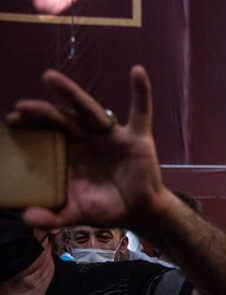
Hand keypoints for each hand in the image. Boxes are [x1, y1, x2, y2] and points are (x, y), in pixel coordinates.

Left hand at [7, 66, 173, 233]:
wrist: (139, 212)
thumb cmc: (105, 207)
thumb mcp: (76, 212)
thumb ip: (53, 216)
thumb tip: (27, 218)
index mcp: (69, 152)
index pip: (45, 133)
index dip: (29, 126)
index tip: (11, 122)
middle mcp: (87, 138)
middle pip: (61, 118)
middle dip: (41, 111)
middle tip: (21, 107)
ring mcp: (111, 135)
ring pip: (90, 110)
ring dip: (71, 93)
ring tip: (49, 77)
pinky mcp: (137, 137)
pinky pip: (141, 111)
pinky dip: (141, 92)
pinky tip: (137, 71)